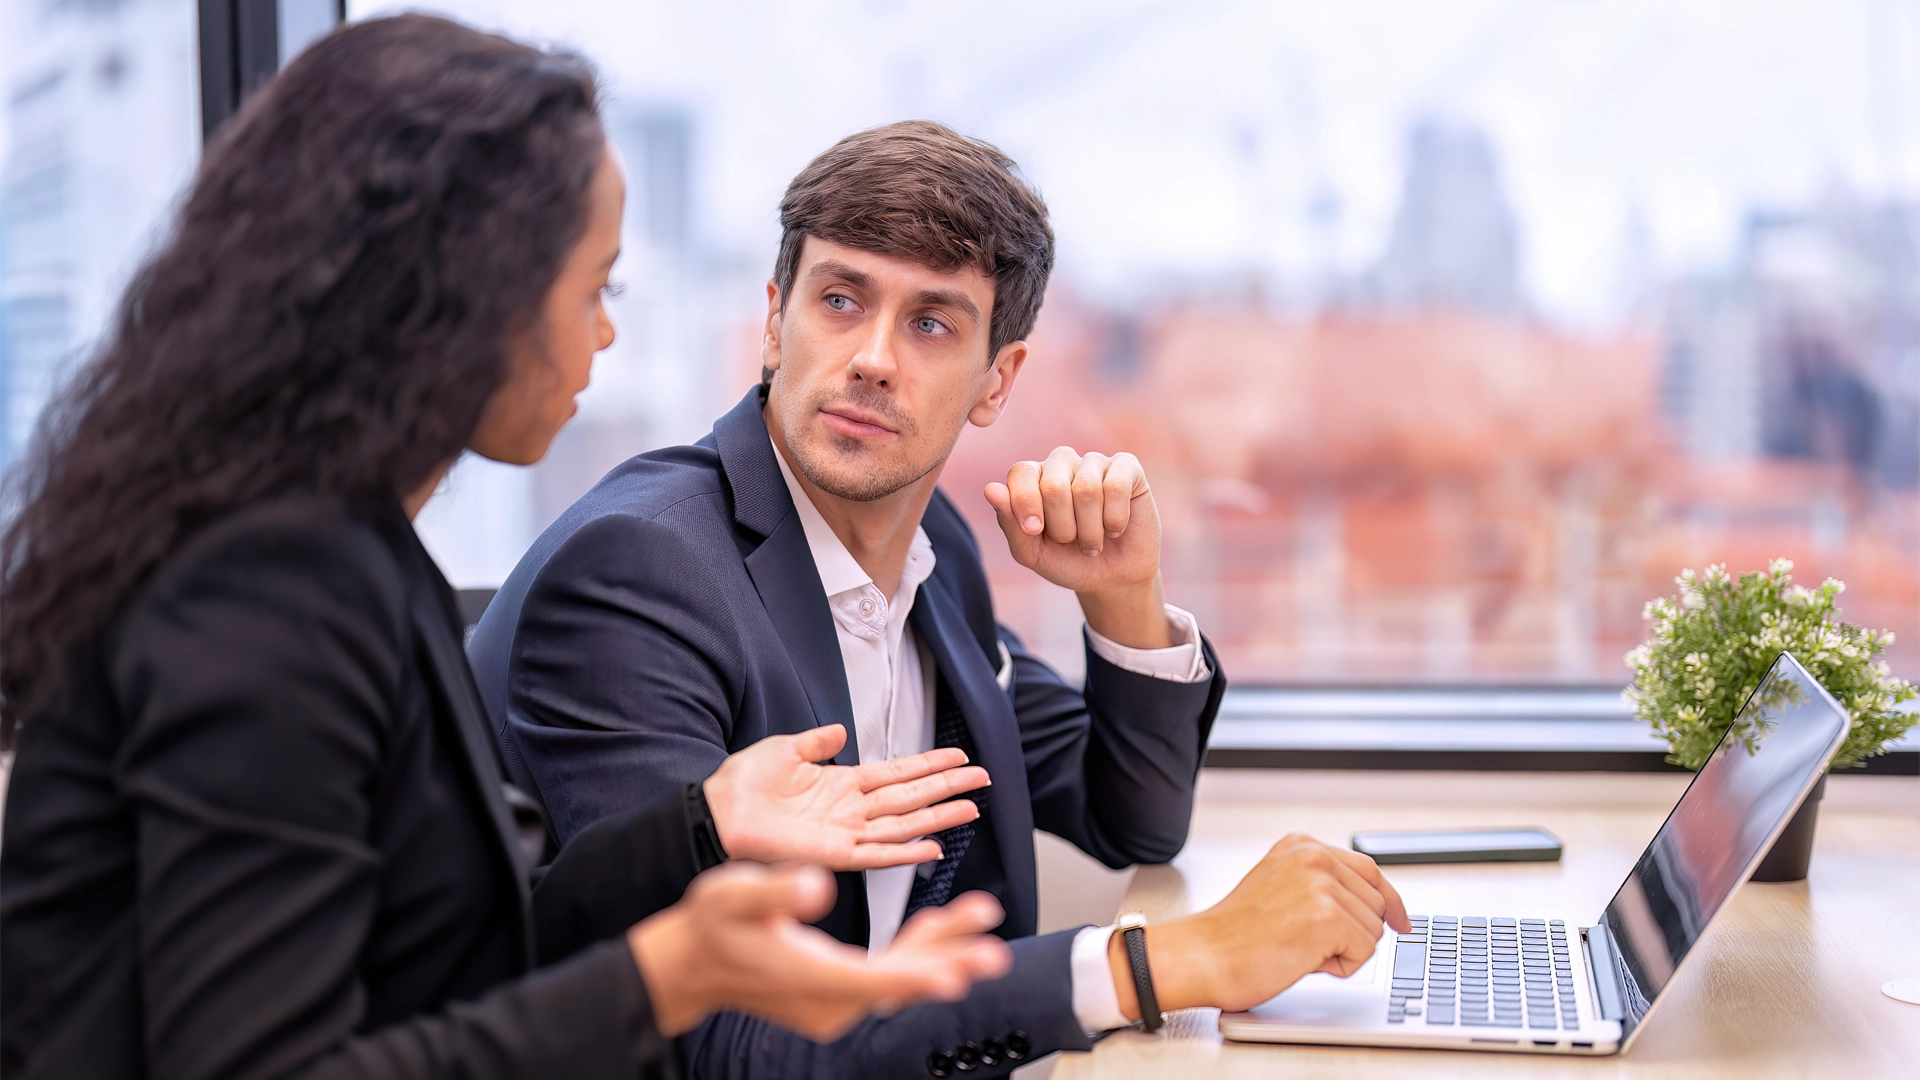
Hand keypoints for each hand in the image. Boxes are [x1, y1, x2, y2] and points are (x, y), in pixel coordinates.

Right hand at [629, 863, 1013, 1039]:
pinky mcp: (838, 994)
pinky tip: (940, 928)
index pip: (873, 980)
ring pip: (900, 977)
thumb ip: (777, 891)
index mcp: (810, 974)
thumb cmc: (714, 926)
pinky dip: (917, 950)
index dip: (917, 976)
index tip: (955, 975)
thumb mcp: (736, 895)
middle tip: (992, 949)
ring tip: (980, 920)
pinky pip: (889, 976)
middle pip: (899, 981)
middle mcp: (829, 998)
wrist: (695, 962)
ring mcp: (835, 1002)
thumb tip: (816, 887)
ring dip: (941, 949)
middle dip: (949, 959)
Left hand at [703, 724, 989, 870]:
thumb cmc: (741, 785)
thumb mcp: (784, 749)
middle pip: (911, 795)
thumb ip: (816, 740)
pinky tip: (933, 847)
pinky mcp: (834, 855)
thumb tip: (840, 728)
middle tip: (982, 777)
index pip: (897, 771)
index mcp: (841, 782)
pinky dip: (906, 852)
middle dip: (947, 786)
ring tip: (972, 807)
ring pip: (904, 823)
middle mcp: (850, 809)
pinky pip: (878, 854)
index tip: (959, 755)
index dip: (929, 763)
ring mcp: (846, 833)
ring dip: (938, 816)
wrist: (715, 812)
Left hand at [984, 447, 1171, 648]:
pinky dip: (1114, 519)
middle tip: (1070, 541)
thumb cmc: (1066, 562)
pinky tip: (1115, 529)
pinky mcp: (1128, 468)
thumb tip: (990, 489)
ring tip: (1093, 542)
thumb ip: (1009, 522)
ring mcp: (1095, 462)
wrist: (1110, 580)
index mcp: (1034, 477)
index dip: (1025, 504)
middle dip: (1062, 527)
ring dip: (1090, 531)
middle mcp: (1062, 463)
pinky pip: (1116, 486)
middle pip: (1053, 485)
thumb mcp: (1031, 552)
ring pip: (1086, 490)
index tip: (1034, 531)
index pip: (1020, 473)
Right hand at [1108, 833, 1411, 1017]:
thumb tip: (1372, 906)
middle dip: (1351, 932)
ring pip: (1373, 931)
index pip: (1368, 870)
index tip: (1401, 921)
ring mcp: (1321, 884)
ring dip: (1343, 951)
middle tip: (1304, 942)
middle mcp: (1314, 856)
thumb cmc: (1233, 935)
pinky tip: (1301, 959)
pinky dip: (1339, 967)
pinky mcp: (1327, 917)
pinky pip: (1364, 952)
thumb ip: (1320, 885)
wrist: (1201, 956)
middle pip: (1375, 903)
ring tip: (1297, 949)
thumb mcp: (1279, 888)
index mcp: (1301, 845)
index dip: (1389, 901)